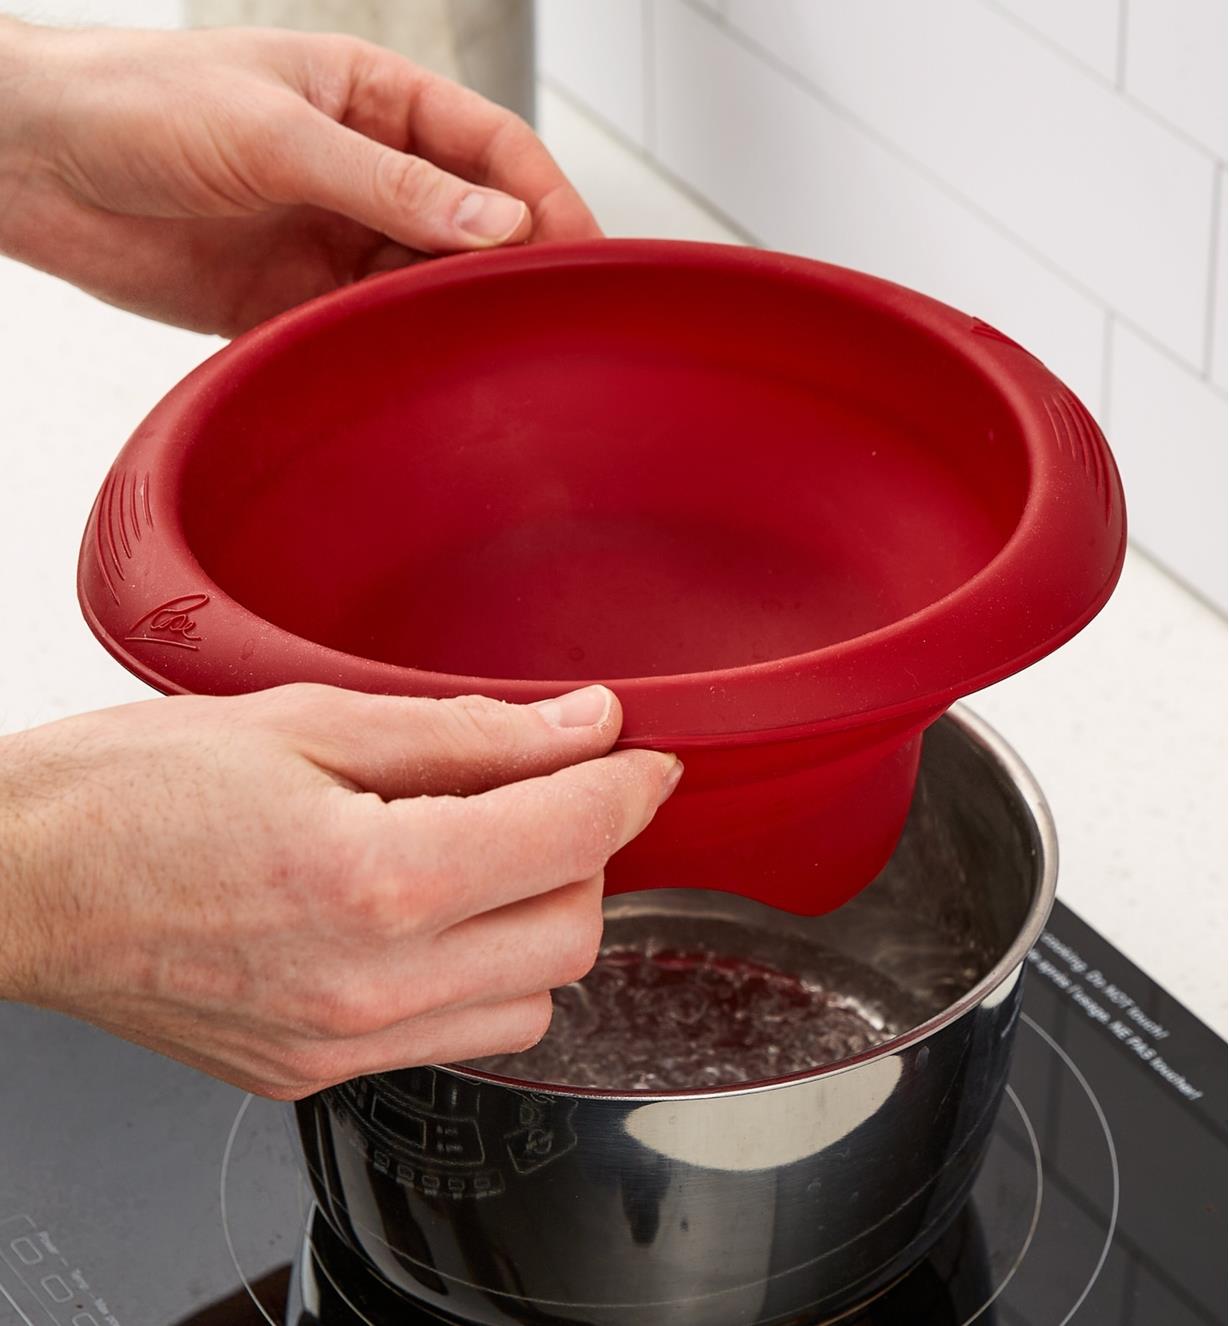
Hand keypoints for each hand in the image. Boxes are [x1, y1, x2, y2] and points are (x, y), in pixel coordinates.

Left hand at [0, 19, 599, 333]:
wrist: (34, 168)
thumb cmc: (136, 104)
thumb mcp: (276, 132)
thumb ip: (390, 185)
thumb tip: (497, 223)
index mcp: (373, 102)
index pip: (492, 149)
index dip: (547, 199)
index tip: (584, 254)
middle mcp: (365, 173)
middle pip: (473, 225)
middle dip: (515, 269)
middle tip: (554, 322)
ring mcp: (336, 240)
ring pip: (429, 285)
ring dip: (459, 318)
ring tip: (495, 356)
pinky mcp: (299, 301)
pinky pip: (373, 330)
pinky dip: (400, 352)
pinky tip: (424, 375)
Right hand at [0, 684, 678, 1097]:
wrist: (21, 880)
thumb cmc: (133, 791)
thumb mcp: (312, 720)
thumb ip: (469, 733)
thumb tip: (579, 726)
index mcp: (374, 879)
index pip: (568, 837)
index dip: (628, 785)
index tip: (646, 760)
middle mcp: (370, 986)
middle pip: (573, 932)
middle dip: (585, 853)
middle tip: (545, 794)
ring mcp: (344, 1046)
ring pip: (530, 1004)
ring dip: (536, 923)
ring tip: (480, 857)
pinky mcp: (315, 1075)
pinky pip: (453, 1038)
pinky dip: (475, 977)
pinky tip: (427, 918)